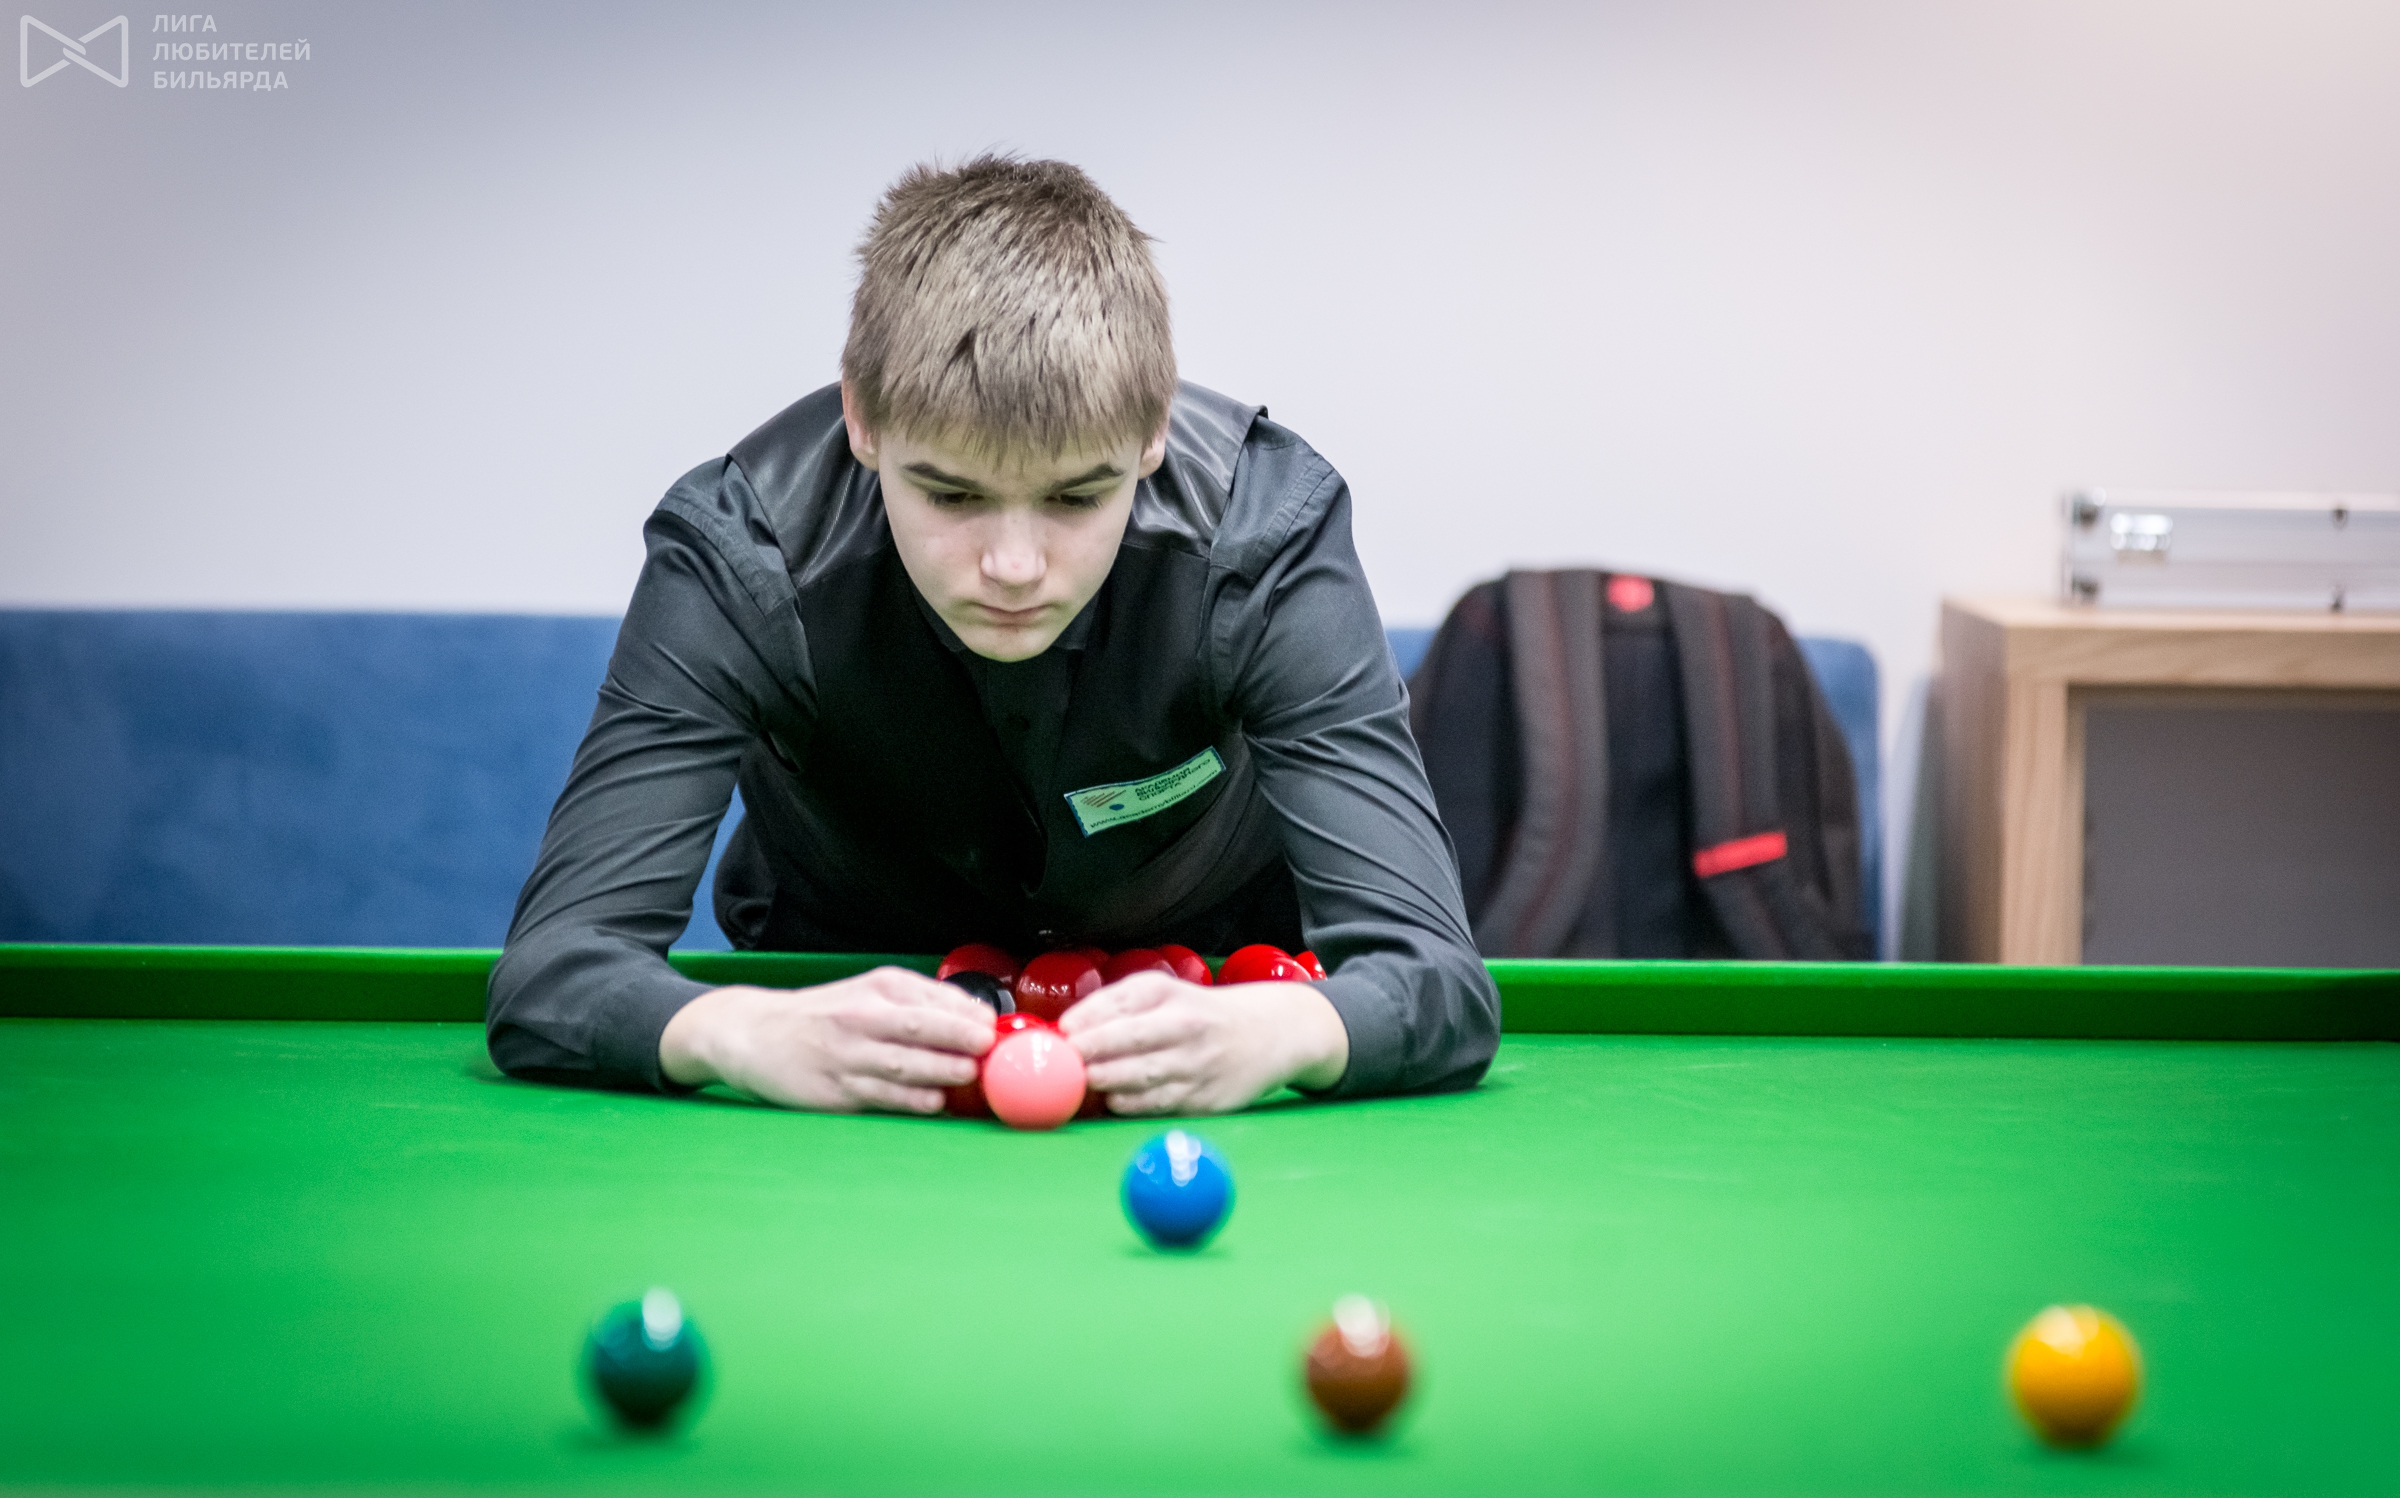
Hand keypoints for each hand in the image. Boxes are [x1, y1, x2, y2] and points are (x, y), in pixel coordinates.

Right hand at [658, 969, 993, 1113]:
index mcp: (878, 988)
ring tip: (970, 1076)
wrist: (756, 1034)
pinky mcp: (834, 1090)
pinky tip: (934, 1102)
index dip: (971, 1015)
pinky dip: (911, 1101)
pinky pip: (881, 1096)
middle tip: (992, 1050)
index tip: (998, 1028)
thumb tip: (979, 1023)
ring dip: (943, 1071)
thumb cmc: (825, 1014)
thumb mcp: (869, 993)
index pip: (935, 998)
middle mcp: (863, 1017)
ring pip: (904, 1065)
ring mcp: (847, 1055)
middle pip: (922, 1028)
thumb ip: (920, 1005)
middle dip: (962, 1039)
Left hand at [1059, 974, 1348, 1114]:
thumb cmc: (1199, 1013)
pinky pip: (1158, 1104)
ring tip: (1082, 1085)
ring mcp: (1196, 1063)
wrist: (1268, 1033)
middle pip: (1124, 1041)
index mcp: (1167, 994)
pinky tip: (1115, 1100)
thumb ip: (1114, 1006)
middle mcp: (1184, 1025)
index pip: (1114, 1006)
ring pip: (1138, 1077)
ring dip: (1103, 1083)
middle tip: (1058, 1068)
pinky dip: (1130, 1104)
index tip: (1056, 1039)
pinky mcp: (1205, 1098)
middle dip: (1085, 1056)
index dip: (1079, 1026)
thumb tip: (1064, 1029)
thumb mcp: (1163, 993)